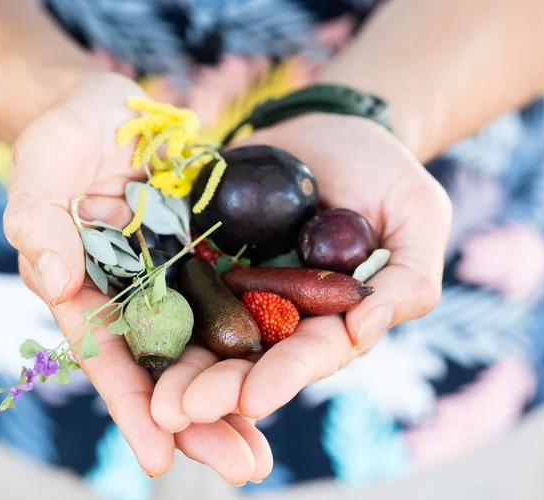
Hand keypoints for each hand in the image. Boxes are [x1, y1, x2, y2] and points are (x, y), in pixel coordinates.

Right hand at [3, 73, 271, 482]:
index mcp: (87, 293)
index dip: (131, 409)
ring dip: (238, 396)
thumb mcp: (42, 167)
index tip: (158, 461)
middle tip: (242, 469)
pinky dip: (261, 337)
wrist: (109, 109)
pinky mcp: (211, 257)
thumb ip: (39, 221)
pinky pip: (239, 300)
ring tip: (265, 448)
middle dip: (201, 422)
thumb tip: (53, 283)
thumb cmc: (62, 137)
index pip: (108, 358)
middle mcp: (135, 299)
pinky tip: (292, 368)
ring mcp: (176, 280)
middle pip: (166, 370)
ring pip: (208, 348)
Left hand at [150, 113, 451, 467]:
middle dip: (215, 387)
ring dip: (178, 366)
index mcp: (333, 317)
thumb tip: (364, 329)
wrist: (328, 127)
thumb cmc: (385, 174)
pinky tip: (127, 329)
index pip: (310, 354)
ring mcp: (239, 285)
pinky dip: (154, 308)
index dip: (282, 378)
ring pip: (206, 332)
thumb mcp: (417, 217)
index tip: (250, 401)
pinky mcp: (204, 255)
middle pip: (249, 357)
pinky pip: (176, 283)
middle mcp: (282, 313)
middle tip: (177, 412)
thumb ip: (407, 278)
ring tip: (150, 396)